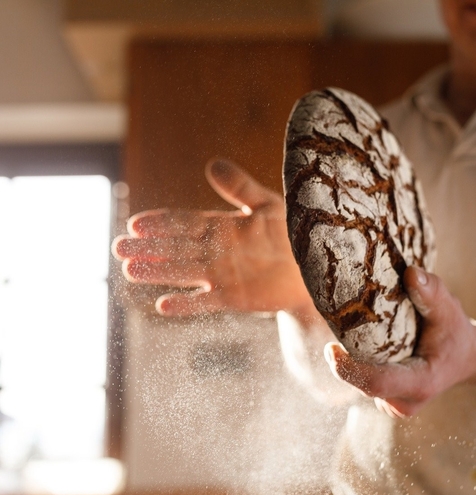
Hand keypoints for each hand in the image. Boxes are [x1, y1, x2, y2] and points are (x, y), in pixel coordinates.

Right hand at [112, 158, 311, 316]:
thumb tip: (212, 164)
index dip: (161, 223)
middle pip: (175, 248)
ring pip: (183, 272)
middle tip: (119, 248)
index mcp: (221, 227)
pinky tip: (163, 306)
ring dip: (158, 272)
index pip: (184, 223)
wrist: (313, 268)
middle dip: (148, 248)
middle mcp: (216, 251)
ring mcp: (222, 275)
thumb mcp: (267, 205)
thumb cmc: (292, 233)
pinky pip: (206, 302)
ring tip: (130, 270)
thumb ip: (240, 187)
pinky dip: (186, 305)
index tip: (136, 223)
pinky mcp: (233, 298)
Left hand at [324, 266, 475, 416]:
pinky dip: (356, 365)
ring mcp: (394, 405)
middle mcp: (405, 401)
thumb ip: (432, 292)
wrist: (465, 357)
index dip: (349, 370)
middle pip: (363, 383)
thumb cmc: (455, 333)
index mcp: (421, 383)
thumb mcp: (450, 310)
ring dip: (350, 361)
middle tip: (335, 329)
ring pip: (360, 384)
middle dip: (344, 360)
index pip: (377, 382)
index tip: (330, 348)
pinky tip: (359, 346)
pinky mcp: (385, 400)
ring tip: (349, 333)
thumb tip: (411, 272)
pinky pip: (362, 383)